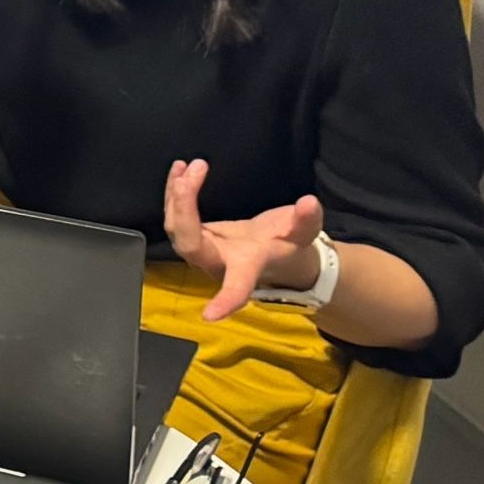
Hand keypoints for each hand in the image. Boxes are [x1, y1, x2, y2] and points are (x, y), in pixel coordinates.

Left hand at [164, 158, 324, 322]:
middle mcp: (218, 263)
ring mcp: (202, 251)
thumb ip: (306, 221)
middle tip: (194, 172)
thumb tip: (309, 202)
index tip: (210, 315)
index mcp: (246, 268)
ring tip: (185, 167)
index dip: (225, 300)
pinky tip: (178, 169)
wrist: (276, 252)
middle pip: (189, 243)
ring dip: (176, 196)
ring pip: (176, 228)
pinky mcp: (195, 237)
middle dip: (184, 207)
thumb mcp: (304, 234)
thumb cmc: (289, 247)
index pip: (236, 287)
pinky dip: (174, 193)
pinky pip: (176, 218)